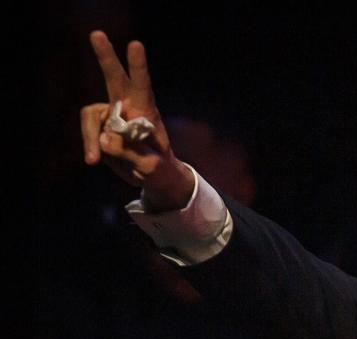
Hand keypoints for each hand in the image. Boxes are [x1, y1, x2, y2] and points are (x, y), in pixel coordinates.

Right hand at [81, 31, 193, 210]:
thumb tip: (104, 139)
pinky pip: (88, 132)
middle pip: (115, 77)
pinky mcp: (101, 128)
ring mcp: (112, 116)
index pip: (142, 85)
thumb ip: (131, 153)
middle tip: (97, 33)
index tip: (135, 44)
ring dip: (89, 136)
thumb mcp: (152, 167)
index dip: (138, 66)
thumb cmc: (160, 170)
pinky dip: (88, 145)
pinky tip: (93, 161)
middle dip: (106, 56)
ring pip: (91, 115)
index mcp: (147, 112)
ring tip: (93, 160)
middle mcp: (128, 108)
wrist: (153, 179)